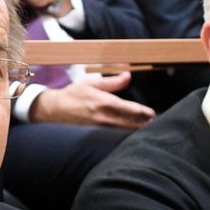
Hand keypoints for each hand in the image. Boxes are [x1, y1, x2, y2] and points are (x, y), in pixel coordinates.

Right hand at [30, 73, 154, 128]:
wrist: (55, 109)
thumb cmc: (75, 93)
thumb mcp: (93, 83)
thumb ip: (112, 81)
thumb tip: (128, 76)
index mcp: (104, 102)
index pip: (129, 109)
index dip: (143, 112)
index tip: (152, 113)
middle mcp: (103, 116)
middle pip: (129, 123)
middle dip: (142, 123)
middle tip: (154, 122)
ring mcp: (99, 126)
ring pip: (122, 130)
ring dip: (135, 129)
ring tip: (146, 127)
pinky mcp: (96, 132)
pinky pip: (113, 134)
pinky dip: (123, 132)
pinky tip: (130, 131)